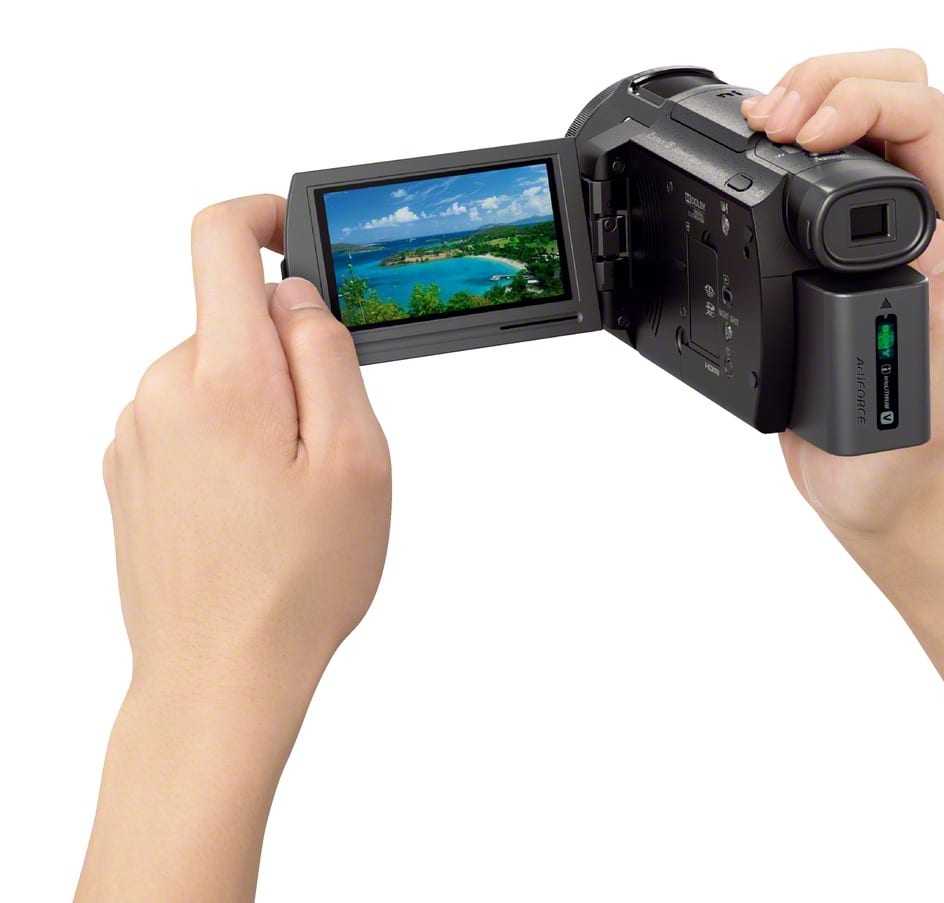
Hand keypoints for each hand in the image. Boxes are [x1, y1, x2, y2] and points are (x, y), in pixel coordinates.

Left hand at [102, 194, 390, 700]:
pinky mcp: (127, 471)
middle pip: (231, 324)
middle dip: (287, 360)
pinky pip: (188, 421)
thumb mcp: (357, 458)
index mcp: (224, 377)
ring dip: (260, 409)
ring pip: (214, 377)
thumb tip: (295, 298)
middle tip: (325, 444)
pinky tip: (251, 511)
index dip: (261, 216)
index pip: (217, 239)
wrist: (218, 674)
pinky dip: (227, 443)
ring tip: (287, 493)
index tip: (290, 230)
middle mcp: (162, 392)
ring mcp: (135, 434)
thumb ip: (328, 355)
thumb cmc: (296, 581)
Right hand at [742, 51, 943, 535]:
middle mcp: (898, 232)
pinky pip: (792, 180)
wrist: (863, 489)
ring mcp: (849, 244)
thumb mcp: (941, 383)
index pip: (921, 125)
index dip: (861, 103)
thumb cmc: (905, 447)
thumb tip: (931, 231)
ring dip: (795, 102)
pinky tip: (742, 158)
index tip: (804, 133)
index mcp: (935, 246)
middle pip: (888, 96)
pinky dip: (764, 150)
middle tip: (772, 119)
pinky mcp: (803, 263)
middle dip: (826, 80)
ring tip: (753, 123)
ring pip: (839, 126)